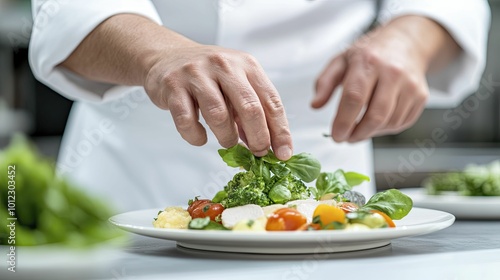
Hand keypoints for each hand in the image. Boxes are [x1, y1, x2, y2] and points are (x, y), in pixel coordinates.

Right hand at [144, 44, 292, 159]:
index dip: (280, 131)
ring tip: (227, 141)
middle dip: (258, 137)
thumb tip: (267, 145)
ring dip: (226, 137)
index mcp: (246, 65)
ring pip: (219, 115)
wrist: (167, 56)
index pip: (271, 101)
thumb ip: (251, 111)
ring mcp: (197, 74)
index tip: (283, 153)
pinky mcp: (173, 86)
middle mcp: (224, 65)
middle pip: (250, 108)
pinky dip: (196, 136)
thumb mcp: (236, 84)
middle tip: (257, 152)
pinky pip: (187, 121)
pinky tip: (201, 137)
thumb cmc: (208, 75)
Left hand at [312, 16, 459, 141]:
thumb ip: (324, 83)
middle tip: (345, 138)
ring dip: (370, 133)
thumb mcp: (341, 61)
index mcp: (368, 61)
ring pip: (389, 123)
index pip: (354, 98)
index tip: (335, 135)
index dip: (343, 122)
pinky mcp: (421, 96)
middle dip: (357, 134)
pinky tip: (375, 122)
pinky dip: (384, 129)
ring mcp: (410, 85)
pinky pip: (401, 123)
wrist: (406, 41)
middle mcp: (392, 72)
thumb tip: (315, 106)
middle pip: (375, 116)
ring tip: (358, 129)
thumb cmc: (370, 53)